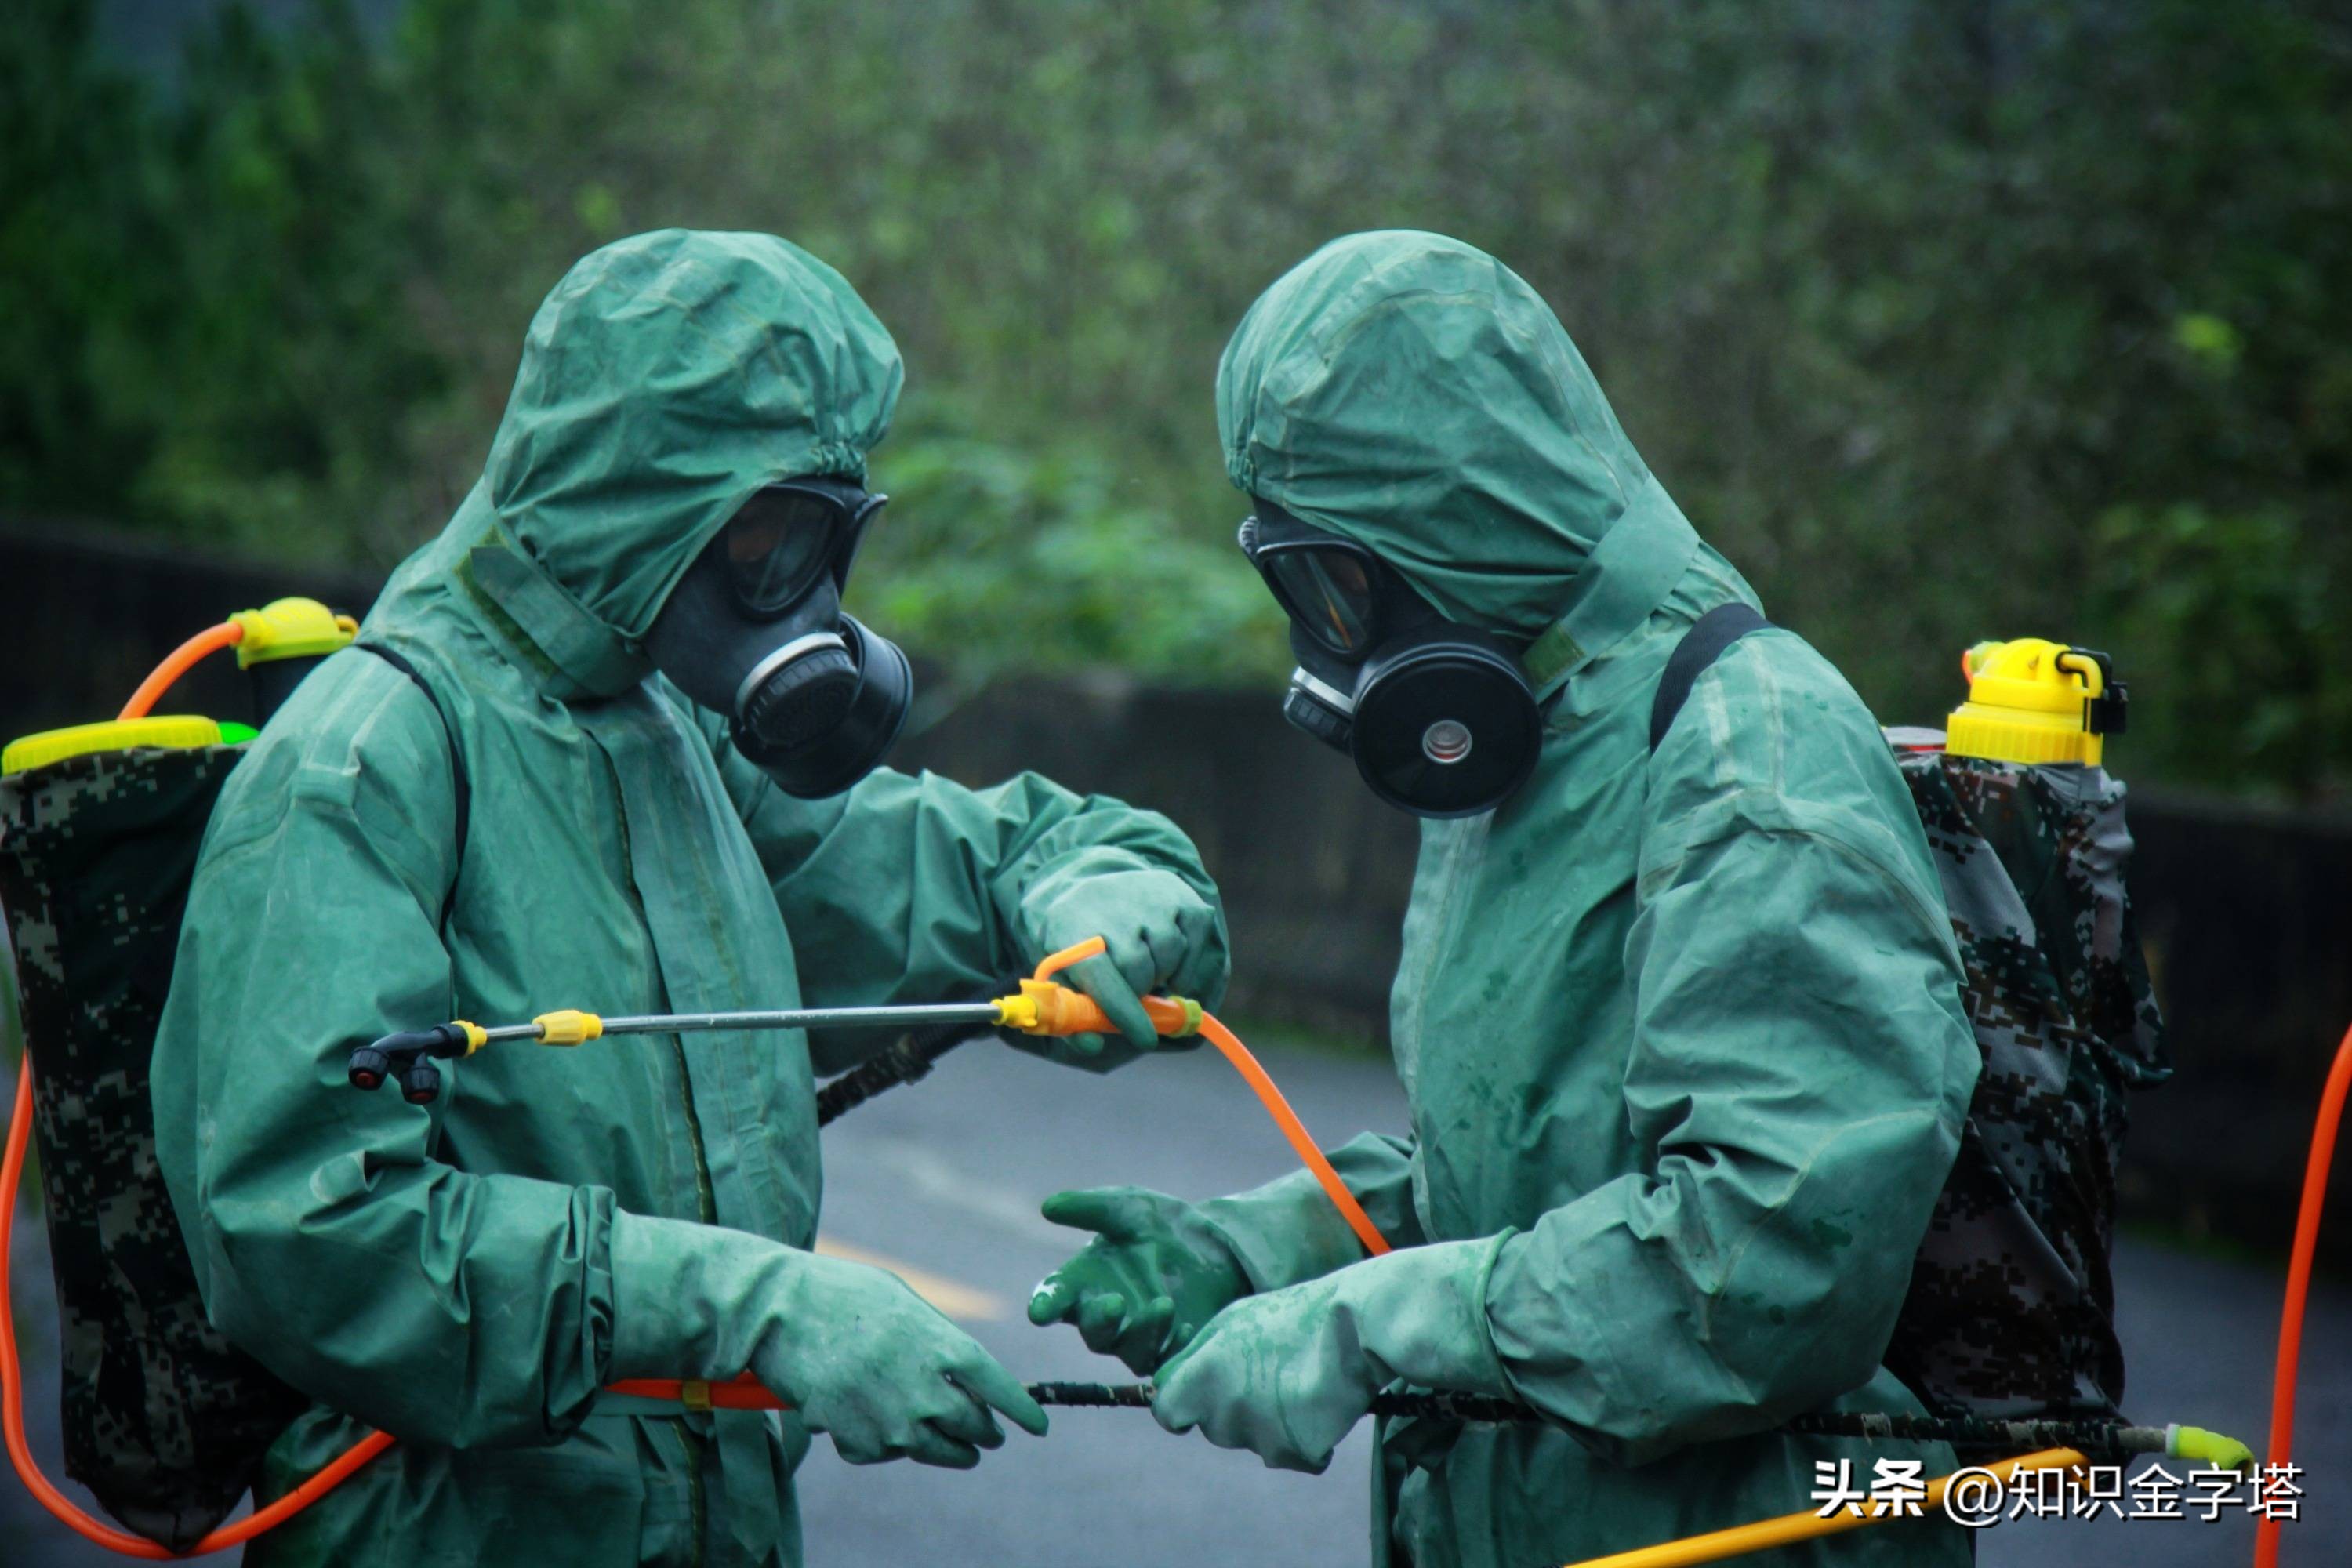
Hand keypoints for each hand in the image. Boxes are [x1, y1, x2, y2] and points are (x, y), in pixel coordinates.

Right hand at [750, 1250, 1047, 1467]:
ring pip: (937, 1451)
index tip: (1037, 1426)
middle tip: (987, 1434)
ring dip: (949, 1450)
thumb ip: (938, 1340)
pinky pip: (887, 1453)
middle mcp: (926, 1392)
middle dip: (984, 1433)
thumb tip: (964, 1376)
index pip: (1001, 1391)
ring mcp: (892, 1423)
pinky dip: (889, 1444)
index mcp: (945, 1348)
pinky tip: (880, 1423)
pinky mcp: (858, 1443)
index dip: (1023, 1411)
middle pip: (974, 1428)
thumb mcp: (905, 1303)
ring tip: (956, 1448)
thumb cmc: (845, 1294)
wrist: (780, 1311)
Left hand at [1021, 864, 1225, 1057]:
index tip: (1145, 1039)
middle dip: (1139, 992)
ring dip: (1162, 975)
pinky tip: (1168, 962)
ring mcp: (1144, 892)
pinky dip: (1186, 961)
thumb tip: (1093, 1044)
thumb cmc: (1074, 949)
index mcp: (1068, 927)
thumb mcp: (1060, 980)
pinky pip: (1194, 937)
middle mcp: (1107, 902)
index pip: (1100, 972)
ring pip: (1168, 953)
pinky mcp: (1175, 889)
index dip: (1123, 1010)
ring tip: (1145, 971)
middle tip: (1134, 993)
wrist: (1086, 896)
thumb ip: (1072, 1018)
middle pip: (1137, 966)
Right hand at [1027, 1188, 1249, 1372]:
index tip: (1039, 1311)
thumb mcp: (1128, 1206)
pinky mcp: (1171, 1351)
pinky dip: (1176, 1348)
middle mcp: (1105, 1317)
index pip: (1055, 1297)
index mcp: (1083, 1282)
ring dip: (1146, 1331)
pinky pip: (1168, 1361)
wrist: (1212, 1243)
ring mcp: (1137, 1339)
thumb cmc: (1157, 1226)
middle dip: (1100, 1320)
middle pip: (1093, 1332)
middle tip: (1115, 1301)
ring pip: (1132, 1351)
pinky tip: (1188, 1328)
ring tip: (1165, 1303)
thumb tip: (1048, 1207)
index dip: (1045, 1304)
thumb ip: (1091, 1208)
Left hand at [1151, 1237, 1510, 1473]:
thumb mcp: (1232, 1321)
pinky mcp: (1295, 1453)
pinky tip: (1320, 1405)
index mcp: (1203, 1376)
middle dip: (1233, 1409)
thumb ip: (1196, 1357)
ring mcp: (1260, 1437)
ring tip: (1299, 1383)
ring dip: (1269, 1423)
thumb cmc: (1291, 1316)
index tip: (1195, 1400)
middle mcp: (1225, 1411)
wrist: (1355, 1326)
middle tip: (1267, 1376)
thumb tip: (1168, 1386)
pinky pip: (1290, 1454)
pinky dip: (1304, 1439)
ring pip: (1252, 1441)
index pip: (1168, 1413)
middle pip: (1214, 1427)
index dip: (1180, 1408)